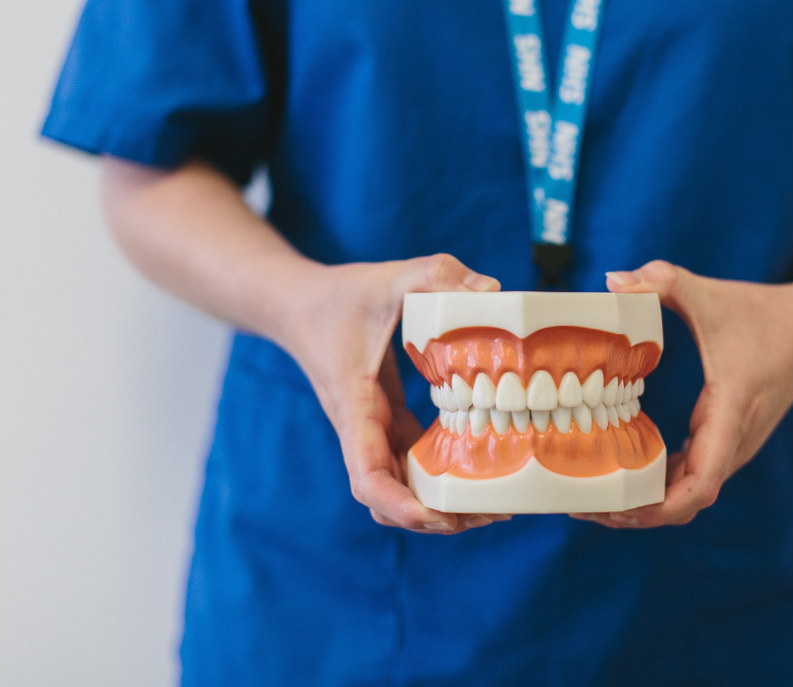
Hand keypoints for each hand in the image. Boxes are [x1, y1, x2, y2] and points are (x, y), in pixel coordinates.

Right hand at [279, 254, 510, 533]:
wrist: (297, 304)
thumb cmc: (340, 295)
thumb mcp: (391, 277)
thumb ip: (437, 275)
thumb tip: (493, 290)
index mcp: (356, 408)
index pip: (368, 477)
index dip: (401, 505)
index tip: (438, 517)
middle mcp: (362, 430)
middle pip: (390, 499)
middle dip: (435, 517)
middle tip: (491, 515)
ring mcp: (374, 430)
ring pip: (402, 486)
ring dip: (441, 503)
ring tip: (495, 506)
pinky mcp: (387, 421)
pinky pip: (413, 461)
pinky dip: (442, 475)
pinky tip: (485, 468)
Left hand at [572, 261, 792, 527]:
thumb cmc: (764, 314)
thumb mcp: (709, 293)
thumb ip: (662, 280)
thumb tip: (612, 280)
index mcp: (730, 412)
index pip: (702, 483)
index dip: (660, 505)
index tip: (620, 509)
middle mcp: (734, 442)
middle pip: (686, 502)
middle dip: (637, 513)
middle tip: (584, 508)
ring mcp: (732, 447)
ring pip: (687, 495)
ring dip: (645, 505)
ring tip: (593, 502)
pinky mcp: (726, 443)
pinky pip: (691, 478)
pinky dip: (659, 487)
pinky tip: (621, 477)